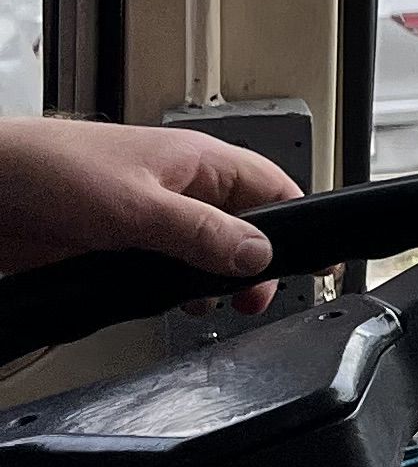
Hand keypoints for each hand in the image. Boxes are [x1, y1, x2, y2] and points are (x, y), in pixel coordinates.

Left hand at [0, 117, 298, 291]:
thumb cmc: (53, 168)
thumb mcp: (140, 207)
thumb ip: (204, 233)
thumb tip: (257, 255)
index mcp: (199, 162)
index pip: (275, 189)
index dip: (299, 227)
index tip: (316, 265)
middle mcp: (181, 187)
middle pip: (245, 228)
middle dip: (255, 267)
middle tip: (252, 300)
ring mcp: (151, 216)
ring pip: (206, 252)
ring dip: (213, 280)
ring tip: (213, 304)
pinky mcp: (119, 244)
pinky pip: (166, 269)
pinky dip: (176, 290)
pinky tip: (168, 303)